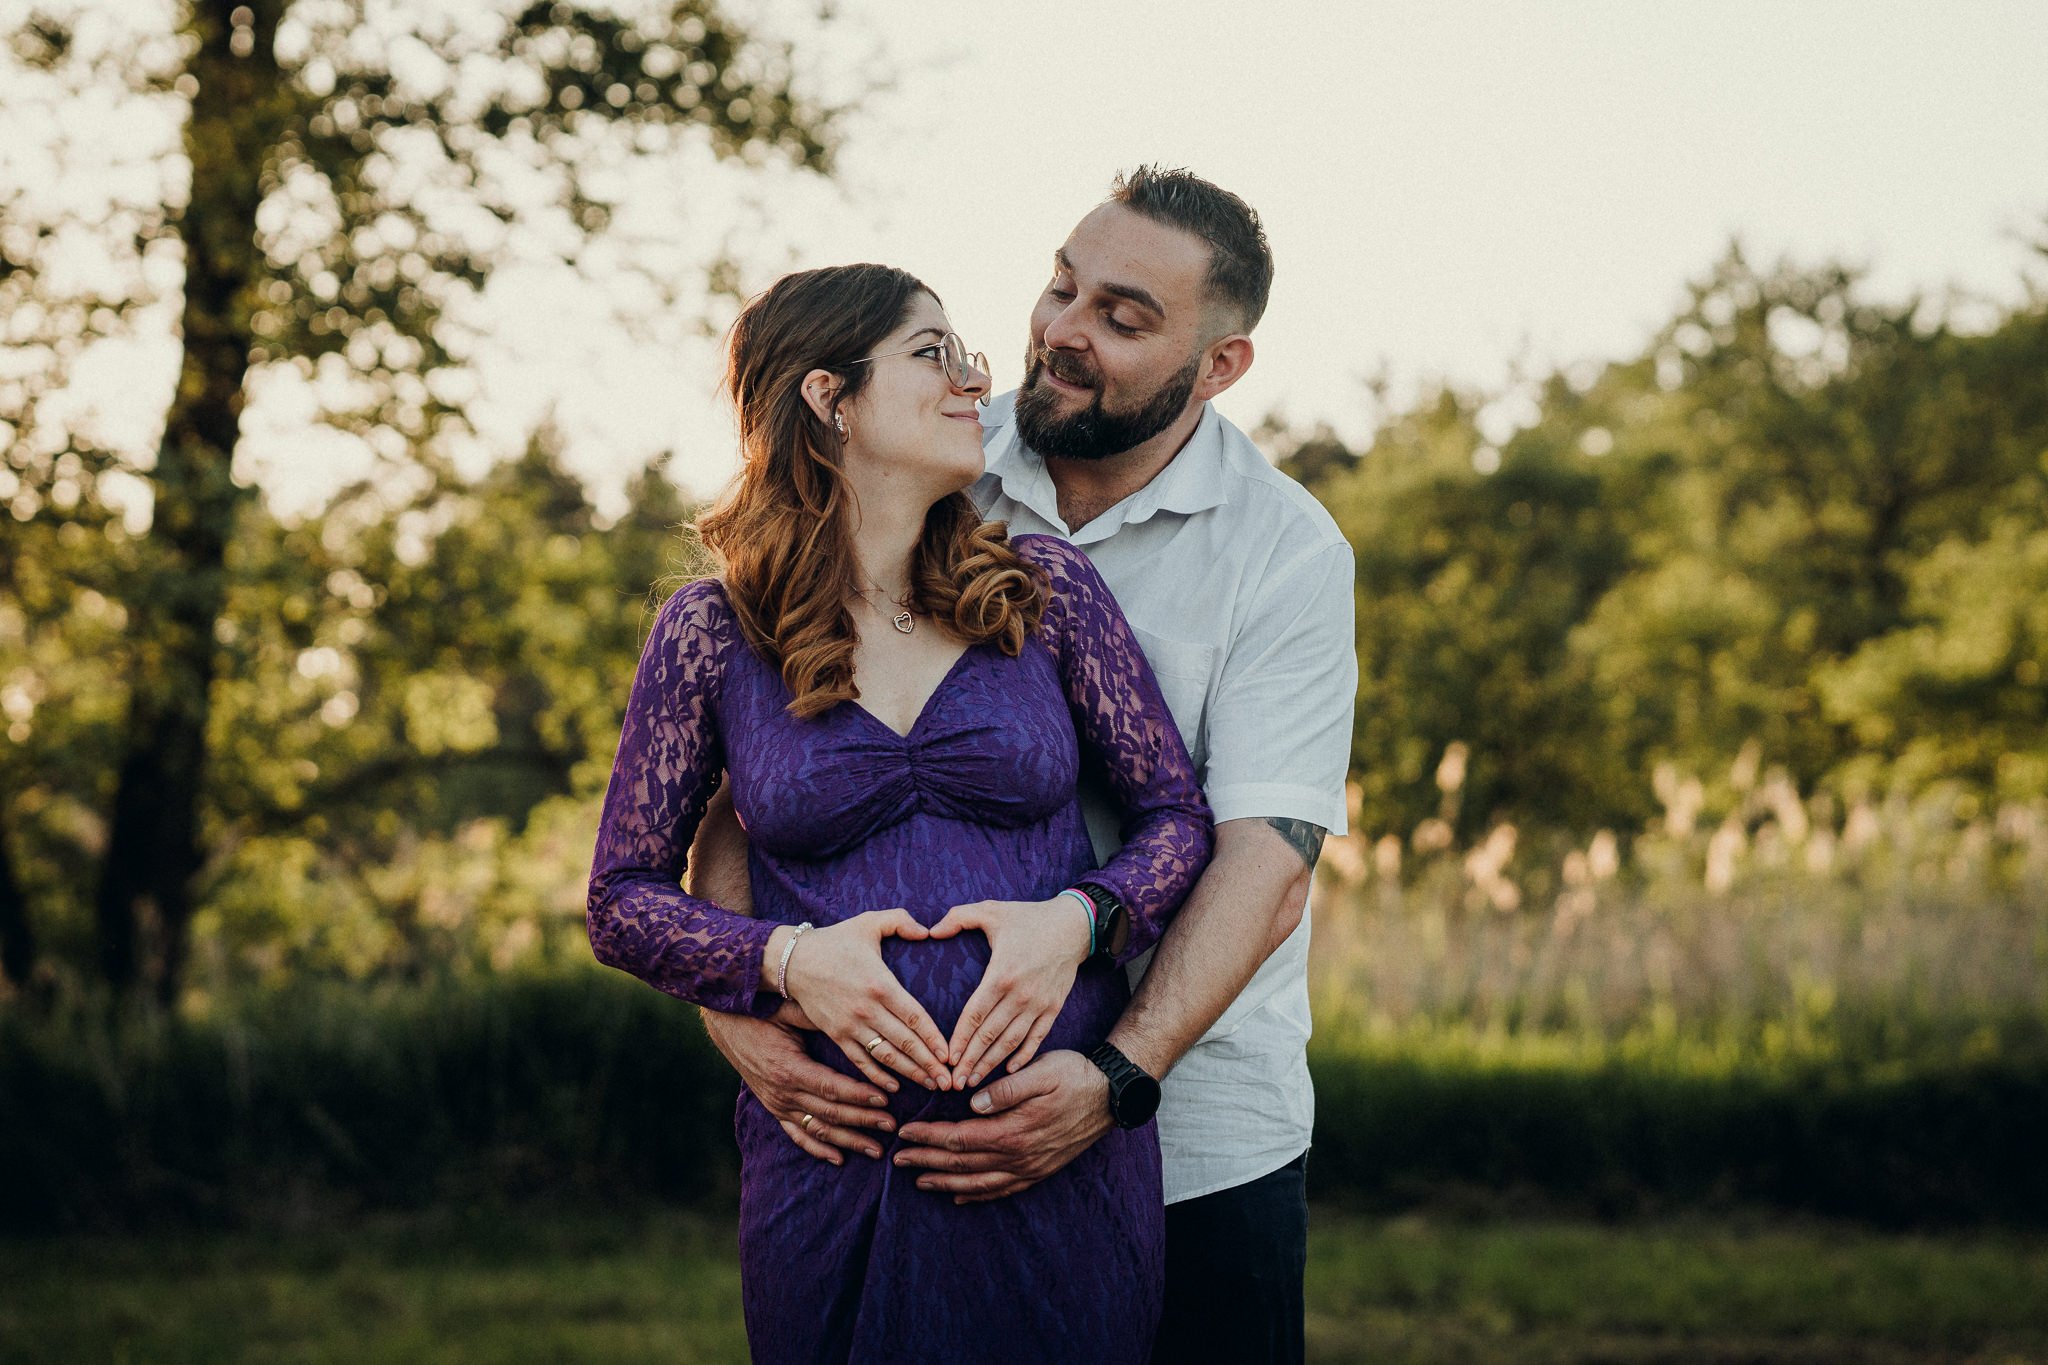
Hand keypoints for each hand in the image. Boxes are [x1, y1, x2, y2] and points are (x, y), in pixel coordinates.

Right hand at [701, 1009, 894, 1164]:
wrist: (726, 1026)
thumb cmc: (760, 1014)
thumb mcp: (788, 1011)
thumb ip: (817, 1018)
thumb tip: (851, 1017)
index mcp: (789, 1068)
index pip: (831, 1088)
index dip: (859, 1095)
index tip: (885, 1099)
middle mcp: (782, 1092)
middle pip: (829, 1113)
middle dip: (862, 1120)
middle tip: (891, 1125)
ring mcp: (777, 1104)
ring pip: (817, 1129)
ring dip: (847, 1141)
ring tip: (875, 1149)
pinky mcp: (773, 1109)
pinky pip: (797, 1135)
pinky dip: (818, 1148)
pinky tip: (839, 1159)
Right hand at [780, 909, 953, 1090]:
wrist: (793, 960)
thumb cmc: (836, 940)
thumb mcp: (869, 922)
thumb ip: (900, 921)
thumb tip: (926, 930)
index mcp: (880, 984)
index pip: (915, 1016)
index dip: (934, 1038)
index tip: (950, 1055)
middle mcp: (867, 1009)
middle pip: (905, 1042)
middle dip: (929, 1064)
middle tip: (950, 1082)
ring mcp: (850, 1025)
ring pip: (885, 1056)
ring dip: (910, 1073)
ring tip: (932, 1086)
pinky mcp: (836, 1034)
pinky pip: (859, 1061)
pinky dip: (877, 1076)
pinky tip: (894, 1089)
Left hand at [893, 1050, 1112, 1203]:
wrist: (1112, 1096)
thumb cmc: (1075, 1075)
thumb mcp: (1041, 1071)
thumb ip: (1005, 1088)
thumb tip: (972, 1103)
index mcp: (1012, 1131)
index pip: (959, 1138)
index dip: (928, 1137)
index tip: (904, 1132)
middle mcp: (1018, 1157)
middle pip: (962, 1165)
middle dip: (926, 1162)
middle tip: (897, 1160)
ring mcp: (1029, 1168)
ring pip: (978, 1184)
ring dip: (945, 1183)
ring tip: (920, 1181)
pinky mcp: (1039, 1171)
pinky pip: (1002, 1190)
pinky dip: (977, 1195)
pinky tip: (960, 1196)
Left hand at [928, 897, 1091, 1086]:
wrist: (1073, 926)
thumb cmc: (1028, 918)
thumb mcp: (992, 910)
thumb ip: (959, 917)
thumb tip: (932, 930)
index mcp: (1002, 974)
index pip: (975, 1014)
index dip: (960, 1038)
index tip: (947, 1058)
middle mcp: (1020, 994)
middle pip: (991, 1035)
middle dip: (971, 1061)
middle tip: (954, 1082)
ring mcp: (1039, 1004)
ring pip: (1012, 1042)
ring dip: (992, 1064)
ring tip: (975, 1082)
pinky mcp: (1053, 1008)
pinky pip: (1036, 1038)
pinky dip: (1023, 1056)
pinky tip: (1009, 1071)